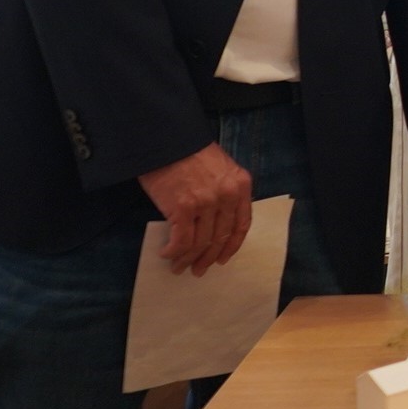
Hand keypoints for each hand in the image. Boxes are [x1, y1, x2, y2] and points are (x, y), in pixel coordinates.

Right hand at [138, 142, 252, 275]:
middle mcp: (227, 196)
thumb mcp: (219, 167)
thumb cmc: (188, 152)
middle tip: (198, 269)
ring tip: (178, 266)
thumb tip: (215, 223)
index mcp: (240, 185)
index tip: (222, 258)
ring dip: (188, 259)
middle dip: (208, 257)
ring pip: (200, 243)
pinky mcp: (183, 208)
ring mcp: (206, 203)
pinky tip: (167, 254)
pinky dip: (174, 252)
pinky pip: (181, 240)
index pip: (242, 224)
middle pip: (220, 237)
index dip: (231, 245)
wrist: (166, 139)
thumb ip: (223, 191)